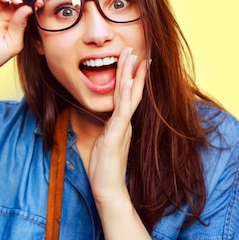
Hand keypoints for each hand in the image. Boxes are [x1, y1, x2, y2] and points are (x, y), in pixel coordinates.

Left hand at [88, 47, 148, 207]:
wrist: (108, 190)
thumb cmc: (104, 168)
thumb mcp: (104, 142)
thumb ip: (108, 129)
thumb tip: (107, 120)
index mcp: (121, 123)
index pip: (127, 95)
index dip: (130, 77)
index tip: (134, 59)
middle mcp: (124, 123)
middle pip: (130, 91)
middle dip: (131, 69)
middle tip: (134, 49)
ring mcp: (122, 128)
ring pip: (128, 97)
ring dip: (130, 76)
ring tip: (133, 57)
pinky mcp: (116, 137)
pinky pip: (122, 113)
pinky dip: (125, 97)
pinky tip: (127, 83)